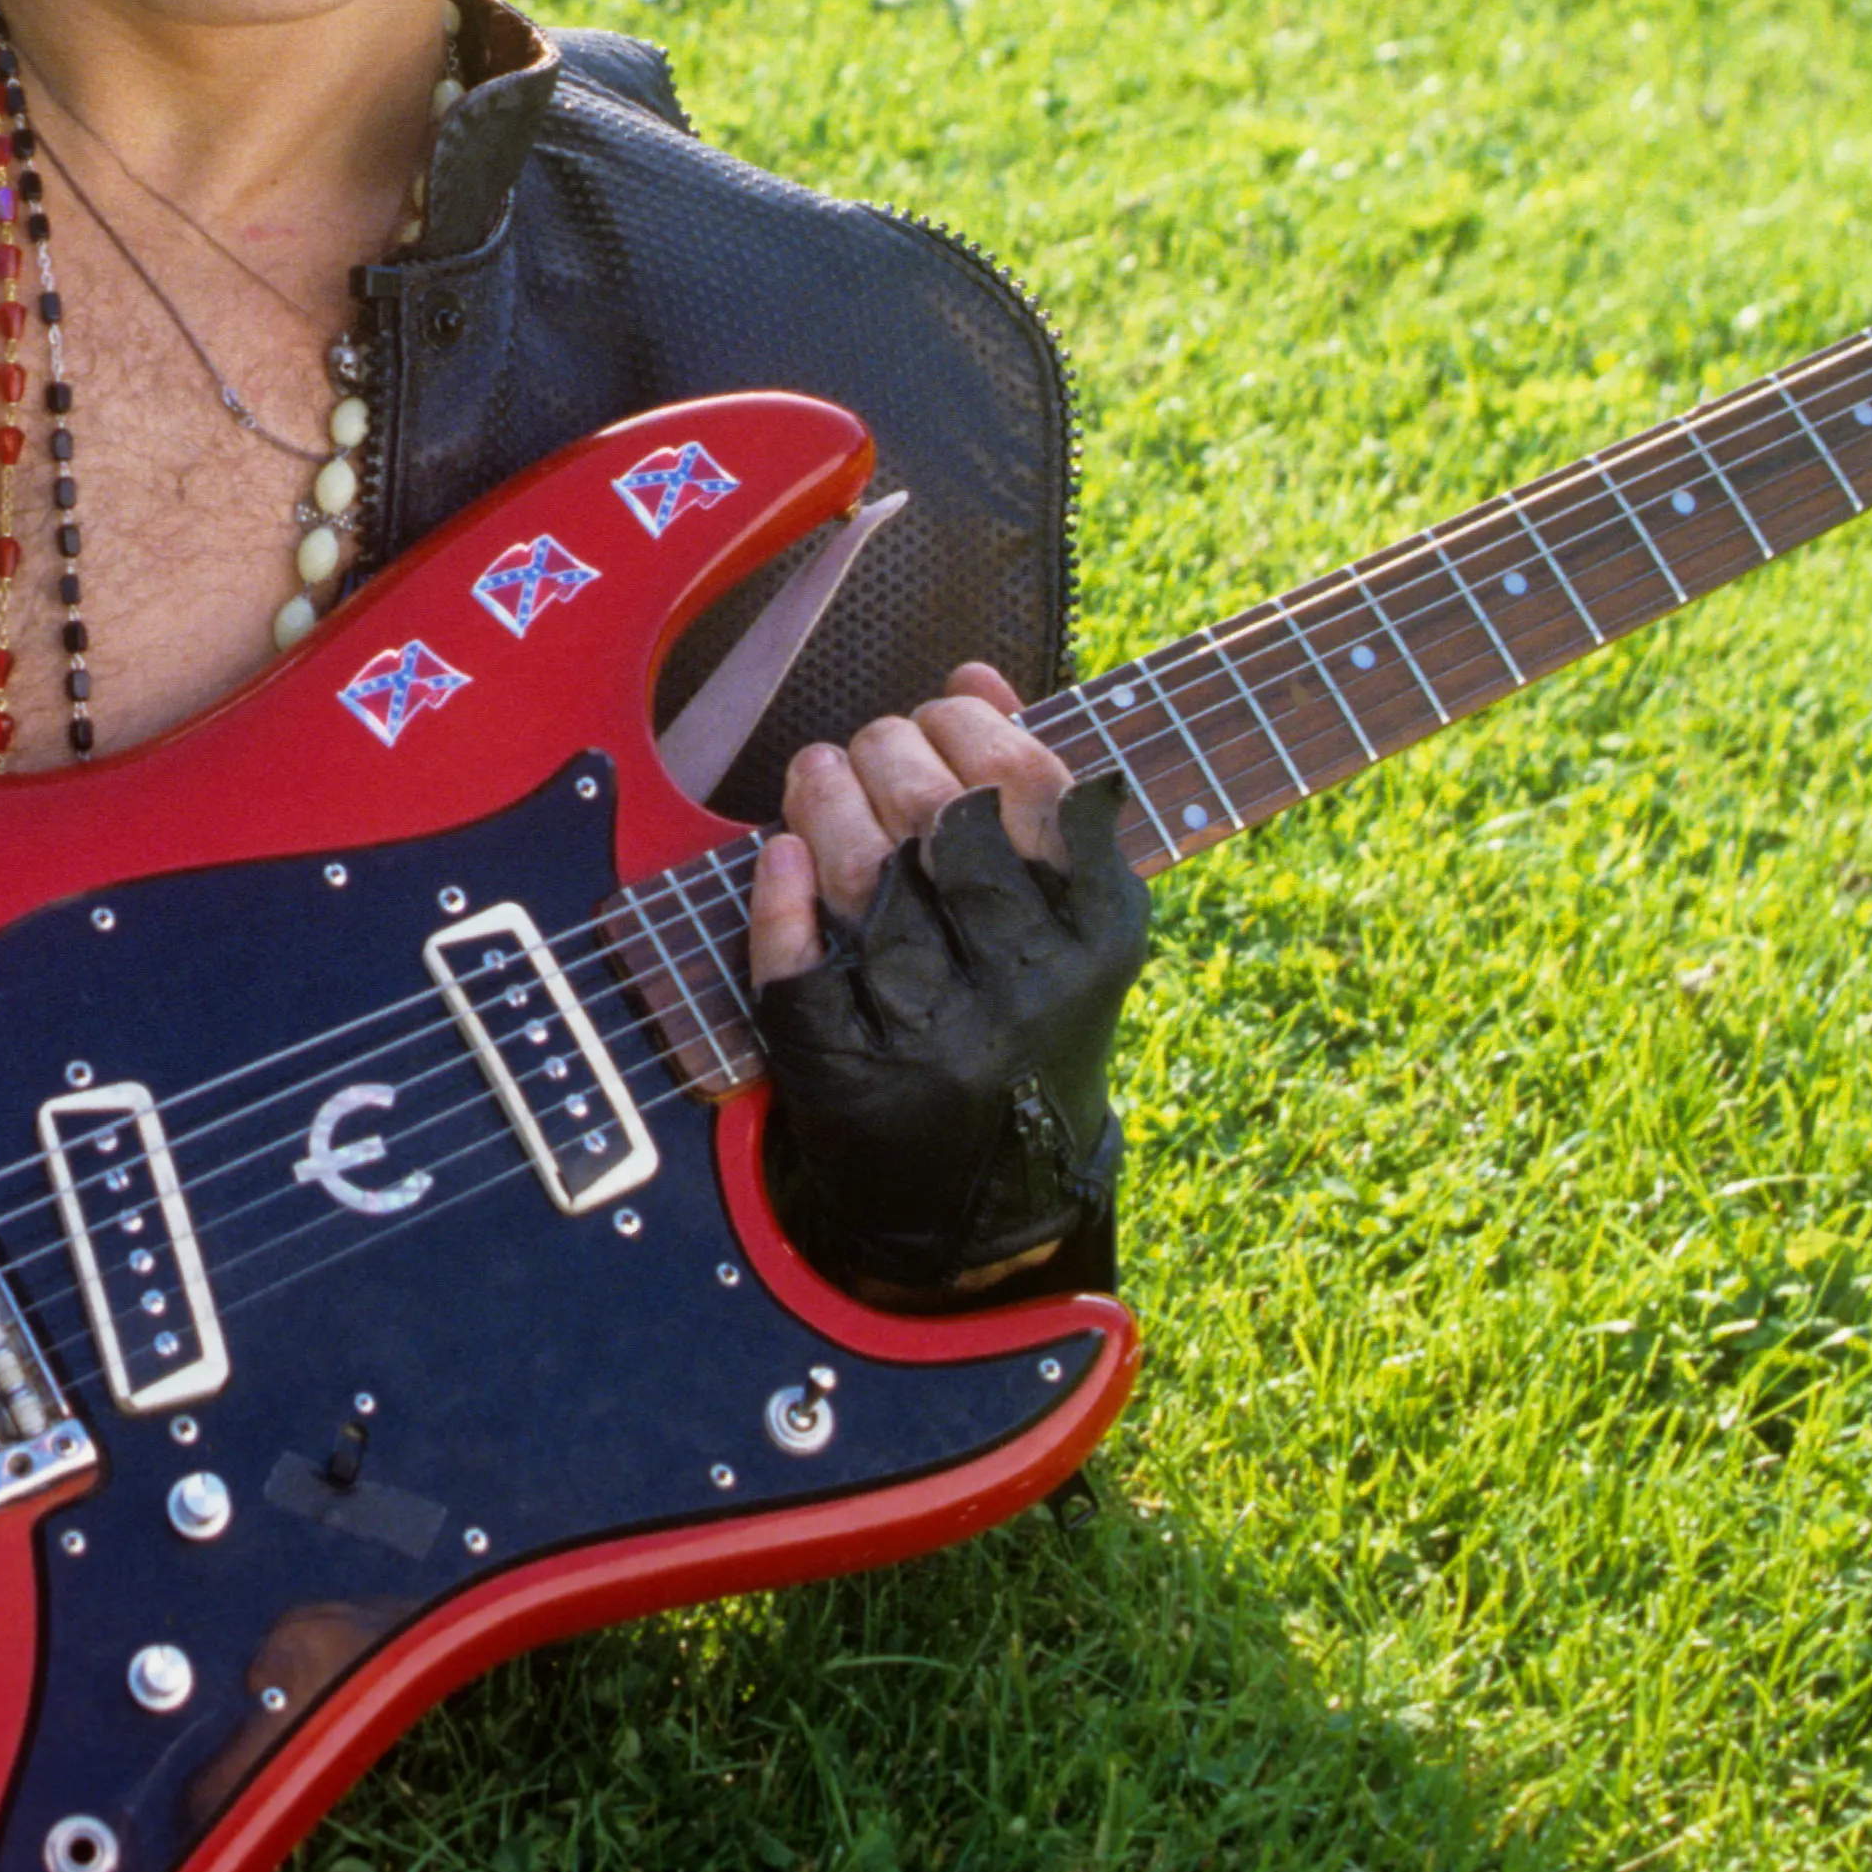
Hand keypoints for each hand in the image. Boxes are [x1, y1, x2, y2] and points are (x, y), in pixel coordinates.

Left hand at [739, 665, 1149, 1303]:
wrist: (988, 1196)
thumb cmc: (1022, 1016)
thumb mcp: (1064, 917)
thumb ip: (1030, 790)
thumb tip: (976, 674)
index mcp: (1094, 935)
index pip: (1031, 782)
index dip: (971, 722)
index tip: (941, 710)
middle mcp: (1024, 983)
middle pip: (934, 816)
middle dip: (886, 749)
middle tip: (867, 745)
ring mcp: (936, 1033)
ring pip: (862, 874)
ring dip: (822, 798)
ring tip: (814, 776)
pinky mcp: (851, 1074)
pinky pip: (797, 961)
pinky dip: (778, 894)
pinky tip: (778, 857)